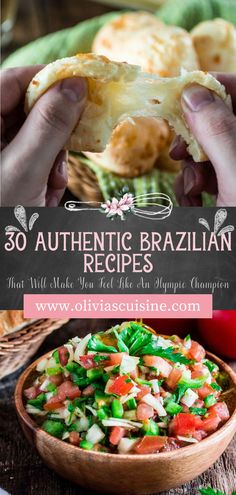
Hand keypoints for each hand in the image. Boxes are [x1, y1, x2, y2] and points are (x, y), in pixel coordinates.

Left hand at [1, 66, 86, 205]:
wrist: (0, 257)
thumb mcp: (24, 169)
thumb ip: (50, 126)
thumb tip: (77, 86)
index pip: (14, 81)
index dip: (50, 79)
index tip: (84, 86)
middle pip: (31, 109)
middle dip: (55, 133)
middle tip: (68, 151)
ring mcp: (1, 152)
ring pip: (40, 136)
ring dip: (54, 159)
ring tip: (49, 185)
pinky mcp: (12, 169)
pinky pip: (38, 159)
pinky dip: (48, 174)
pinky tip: (44, 193)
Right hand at [171, 74, 235, 205]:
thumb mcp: (234, 174)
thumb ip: (217, 131)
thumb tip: (191, 91)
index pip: (235, 88)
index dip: (207, 88)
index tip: (178, 99)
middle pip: (213, 121)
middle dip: (192, 141)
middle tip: (181, 155)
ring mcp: (233, 166)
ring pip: (203, 149)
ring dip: (188, 171)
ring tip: (193, 192)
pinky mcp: (226, 186)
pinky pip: (202, 174)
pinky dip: (190, 188)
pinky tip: (193, 202)